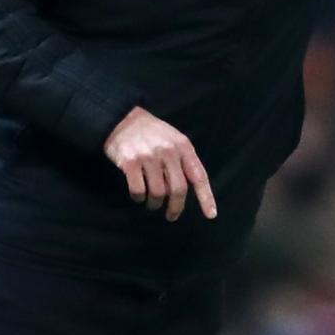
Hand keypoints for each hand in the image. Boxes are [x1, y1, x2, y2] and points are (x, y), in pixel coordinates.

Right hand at [103, 107, 216, 221]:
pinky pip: (138, 190)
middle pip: (178, 189)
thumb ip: (183, 160)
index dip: (206, 197)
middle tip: (172, 216)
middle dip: (176, 207)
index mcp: (183, 146)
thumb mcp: (175, 139)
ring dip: (155, 204)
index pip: (199, 176)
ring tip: (152, 203)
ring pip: (158, 193)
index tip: (211, 214)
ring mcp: (149, 157)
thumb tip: (188, 188)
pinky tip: (138, 196)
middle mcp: (169, 151)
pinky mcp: (130, 163)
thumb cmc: (153, 132)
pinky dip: (139, 198)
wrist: (124, 119)